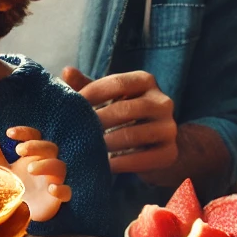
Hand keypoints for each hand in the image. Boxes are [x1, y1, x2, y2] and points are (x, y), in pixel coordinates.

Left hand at [0, 126, 70, 221]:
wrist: (21, 212)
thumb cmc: (14, 185)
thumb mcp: (1, 169)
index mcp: (34, 154)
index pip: (35, 136)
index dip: (25, 132)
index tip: (9, 133)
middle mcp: (47, 163)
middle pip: (50, 147)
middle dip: (36, 146)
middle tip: (19, 150)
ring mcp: (55, 180)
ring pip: (59, 166)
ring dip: (46, 165)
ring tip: (30, 169)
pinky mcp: (59, 198)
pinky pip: (67, 191)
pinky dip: (62, 189)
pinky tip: (51, 189)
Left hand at [61, 67, 177, 175]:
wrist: (155, 143)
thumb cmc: (123, 114)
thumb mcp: (107, 97)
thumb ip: (88, 85)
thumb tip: (66, 71)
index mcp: (146, 81)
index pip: (117, 83)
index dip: (92, 93)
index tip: (71, 106)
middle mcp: (163, 101)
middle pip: (125, 109)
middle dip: (96, 121)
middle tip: (76, 131)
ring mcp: (169, 128)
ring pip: (133, 135)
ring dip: (106, 143)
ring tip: (88, 148)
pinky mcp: (169, 153)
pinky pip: (142, 159)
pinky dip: (120, 163)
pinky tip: (104, 164)